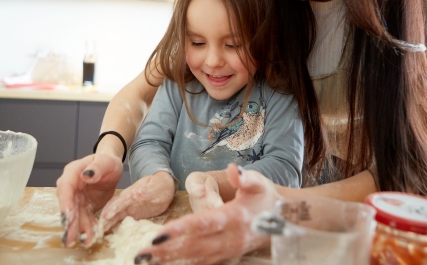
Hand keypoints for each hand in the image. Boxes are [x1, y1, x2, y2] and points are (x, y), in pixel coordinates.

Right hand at [56, 152, 122, 246]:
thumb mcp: (105, 161)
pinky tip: (92, 237)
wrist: (111, 167)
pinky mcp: (85, 206)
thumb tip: (86, 175)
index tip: (67, 216)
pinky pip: (85, 218)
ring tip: (85, 241)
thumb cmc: (107, 161)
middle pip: (68, 206)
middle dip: (69, 223)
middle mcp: (71, 187)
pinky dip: (88, 227)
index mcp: (72, 173)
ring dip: (79, 229)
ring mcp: (77, 198)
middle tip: (70, 238)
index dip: (65, 202)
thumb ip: (96, 167)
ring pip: (76, 215)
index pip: (65, 188)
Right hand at [99, 171, 175, 233]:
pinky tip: (107, 235)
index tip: (103, 220)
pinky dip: (111, 228)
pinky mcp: (130, 216)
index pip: (118, 203)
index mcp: (131, 194)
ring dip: (105, 226)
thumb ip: (145, 191)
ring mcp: (126, 209)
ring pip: (113, 218)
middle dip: (103, 221)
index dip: (110, 211)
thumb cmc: (160, 185)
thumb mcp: (154, 186)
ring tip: (98, 235)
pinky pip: (119, 222)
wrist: (164, 186)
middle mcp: (125, 202)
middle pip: (111, 211)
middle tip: (95, 231)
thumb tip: (134, 194)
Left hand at [134, 164, 281, 264]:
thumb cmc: (267, 197)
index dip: (180, 231)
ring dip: (170, 261)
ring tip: (145, 261)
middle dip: (165, 251)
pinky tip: (164, 264)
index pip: (203, 225)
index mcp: (235, 218)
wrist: (286, 219)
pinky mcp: (227, 257)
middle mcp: (230, 239)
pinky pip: (202, 264)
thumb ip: (247, 178)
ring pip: (195, 260)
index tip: (157, 235)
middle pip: (193, 247)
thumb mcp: (259, 182)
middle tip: (140, 254)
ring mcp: (228, 251)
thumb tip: (235, 170)